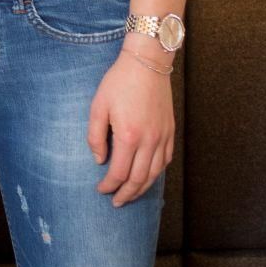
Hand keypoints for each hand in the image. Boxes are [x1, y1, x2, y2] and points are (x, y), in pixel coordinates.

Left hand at [89, 43, 175, 205]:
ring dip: (142, 188)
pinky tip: (148, 176)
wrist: (147, 64)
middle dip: (126, 194)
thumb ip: (95, 136)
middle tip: (116, 202)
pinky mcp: (170, 131)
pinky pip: (165, 160)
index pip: (120, 173)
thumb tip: (99, 160)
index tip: (101, 190)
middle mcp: (149, 141)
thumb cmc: (118, 82)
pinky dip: (156, 173)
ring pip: (155, 173)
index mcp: (129, 136)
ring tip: (130, 195)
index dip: (109, 186)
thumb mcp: (98, 106)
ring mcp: (163, 137)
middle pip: (140, 179)